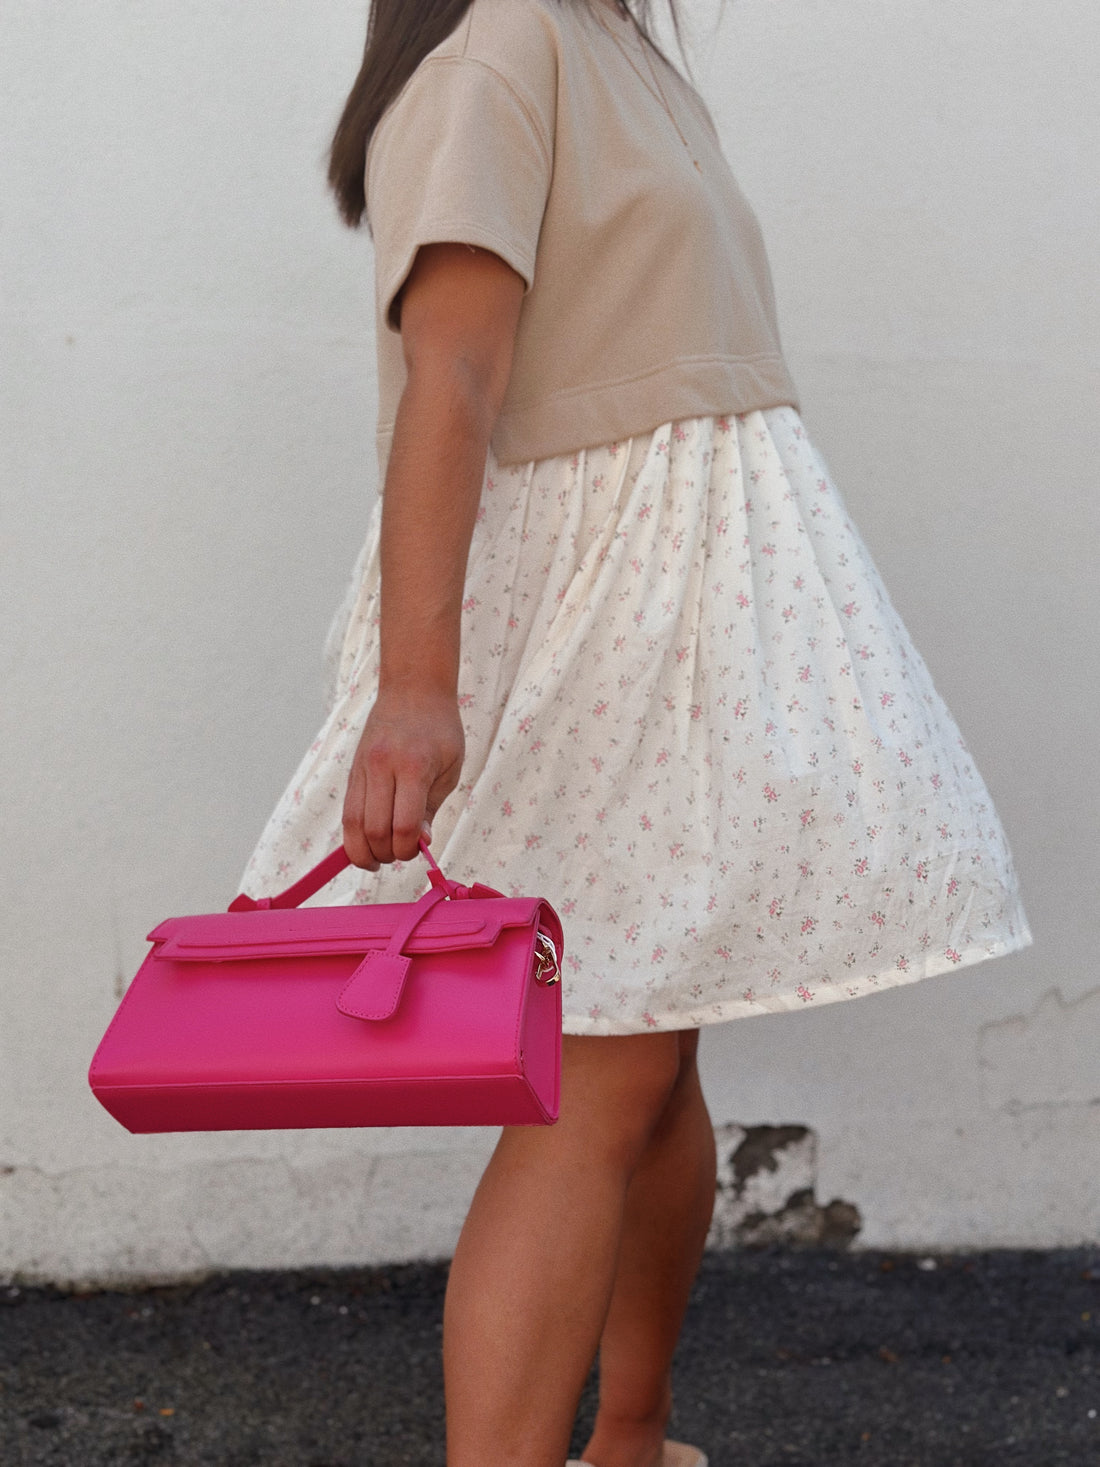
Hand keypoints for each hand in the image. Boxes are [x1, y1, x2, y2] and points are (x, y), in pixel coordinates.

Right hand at [342, 685, 464, 869]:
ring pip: (351, 824)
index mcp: (413, 767)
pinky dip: (355, 833)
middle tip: (399, 855)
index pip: (402, 825)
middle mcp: (382, 768)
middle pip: (373, 830)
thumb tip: (420, 843)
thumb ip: (431, 808)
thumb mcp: (450, 768)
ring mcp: (362, 768)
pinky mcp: (353, 770)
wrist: (413, 689)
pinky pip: (348, 810)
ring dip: (363, 850)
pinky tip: (369, 840)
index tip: (418, 850)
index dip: (408, 849)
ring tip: (379, 858)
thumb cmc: (440, 730)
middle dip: (386, 854)